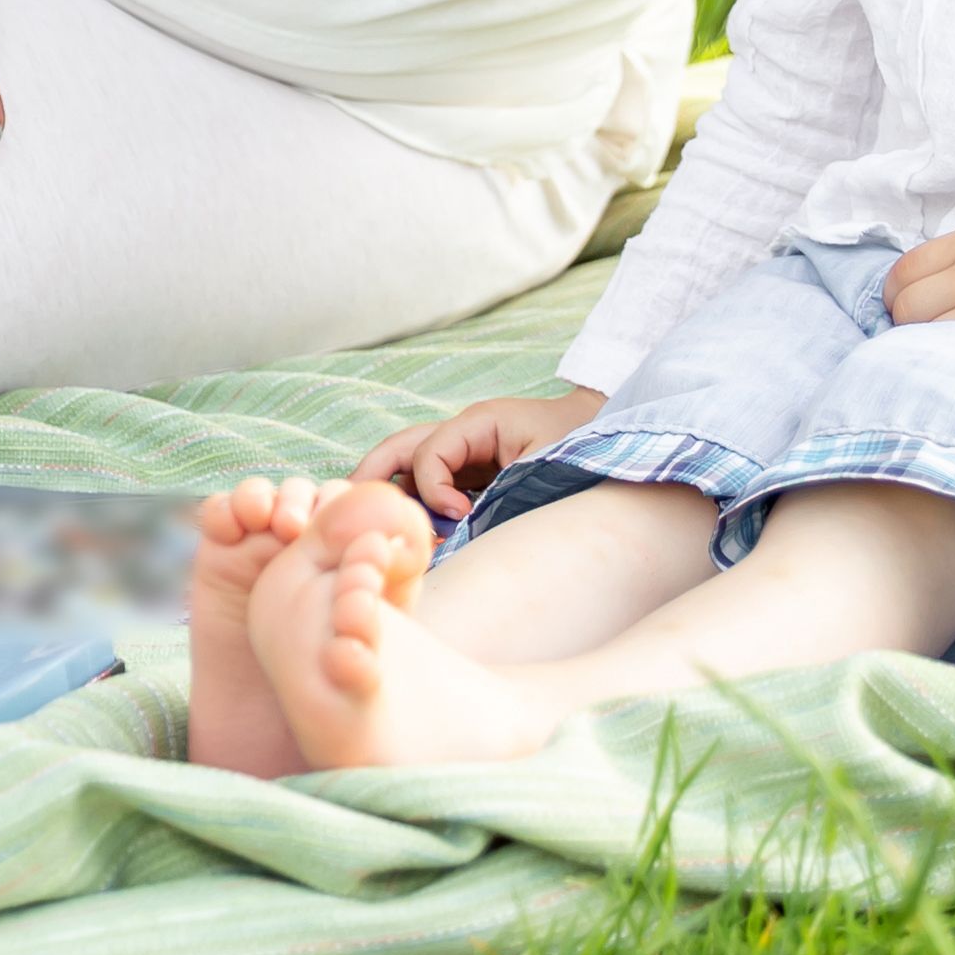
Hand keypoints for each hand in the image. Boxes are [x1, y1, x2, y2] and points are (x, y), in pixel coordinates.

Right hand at [351, 390, 603, 519]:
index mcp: (478, 423)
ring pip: (407, 464)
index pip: (428, 453)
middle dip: (369, 476)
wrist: (612, 435)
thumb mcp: (542, 471)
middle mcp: (463, 434)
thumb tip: (460, 530)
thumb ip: (500, 497)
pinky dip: (414, 502)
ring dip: (388, 491)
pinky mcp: (473, 471)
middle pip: (398, 447)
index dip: (433, 490)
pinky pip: (430, 482)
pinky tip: (407, 531)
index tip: (459, 519)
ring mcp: (465, 452)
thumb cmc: (582, 448)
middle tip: (342, 509)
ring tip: (362, 524)